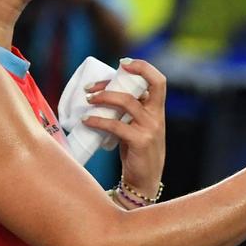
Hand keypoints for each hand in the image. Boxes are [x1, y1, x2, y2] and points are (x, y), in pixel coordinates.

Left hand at [83, 58, 166, 198]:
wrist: (144, 181)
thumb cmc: (136, 151)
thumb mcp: (137, 127)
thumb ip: (129, 112)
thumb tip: (102, 94)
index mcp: (157, 109)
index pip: (158, 80)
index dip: (143, 67)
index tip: (122, 64)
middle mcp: (157, 116)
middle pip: (151, 84)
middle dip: (127, 76)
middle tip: (94, 84)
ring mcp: (150, 128)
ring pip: (128, 102)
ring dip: (104, 97)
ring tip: (88, 100)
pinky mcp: (140, 141)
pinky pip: (116, 125)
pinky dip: (98, 120)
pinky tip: (87, 120)